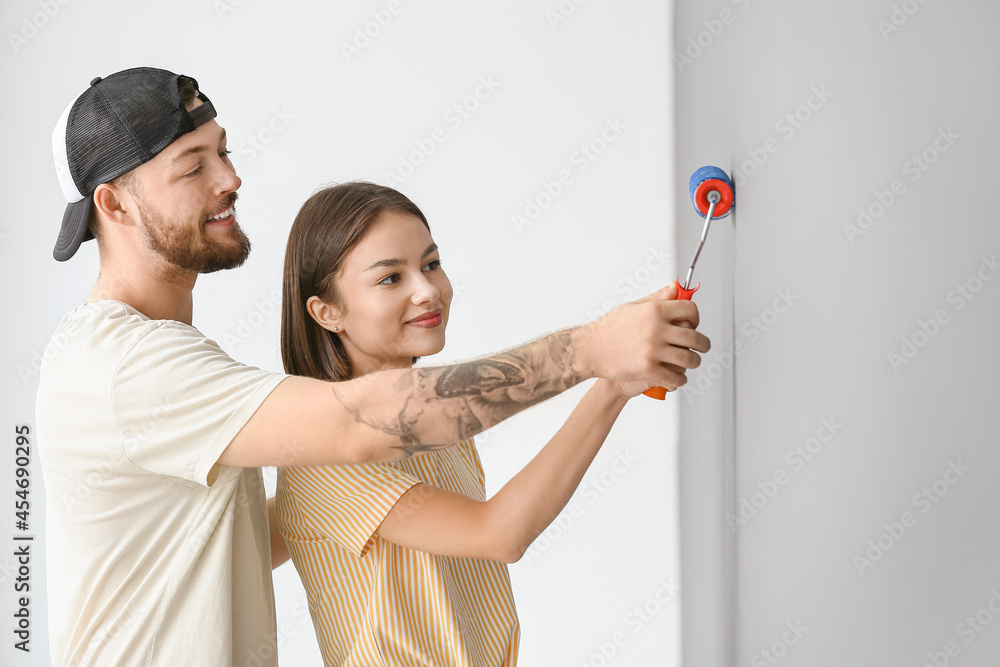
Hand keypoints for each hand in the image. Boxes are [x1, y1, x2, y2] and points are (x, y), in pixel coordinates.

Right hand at [574, 282, 710, 390]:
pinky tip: (678, 378)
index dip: (696, 317)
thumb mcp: (633, 307)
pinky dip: (680, 380)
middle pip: (694, 336)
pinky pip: (674, 377)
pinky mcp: (648, 369)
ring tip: (691, 363)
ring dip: (694, 363)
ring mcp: (653, 350)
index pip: (690, 310)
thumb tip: (675, 289)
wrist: (590, 349)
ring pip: (688, 359)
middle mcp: (656, 328)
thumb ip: (657, 298)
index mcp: (655, 310)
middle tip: (703, 347)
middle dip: (703, 344)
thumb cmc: (610, 328)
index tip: (695, 324)